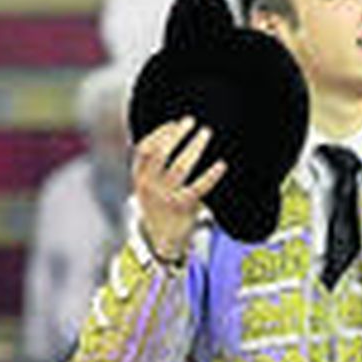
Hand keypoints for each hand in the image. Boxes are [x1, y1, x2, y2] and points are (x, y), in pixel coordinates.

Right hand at [134, 117, 225, 264]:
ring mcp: (165, 197)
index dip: (159, 133)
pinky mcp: (182, 207)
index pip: (144, 149)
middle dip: (177, 134)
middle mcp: (149, 186)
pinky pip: (199, 187)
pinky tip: (221, 165)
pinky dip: (211, 175)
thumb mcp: (148, 186)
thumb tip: (170, 132)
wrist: (160, 241)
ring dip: (194, 146)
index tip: (174, 123)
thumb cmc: (158, 206)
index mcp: (139, 178)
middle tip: (191, 121)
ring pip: (180, 166)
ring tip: (206, 133)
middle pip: (161, 153)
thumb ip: (153, 165)